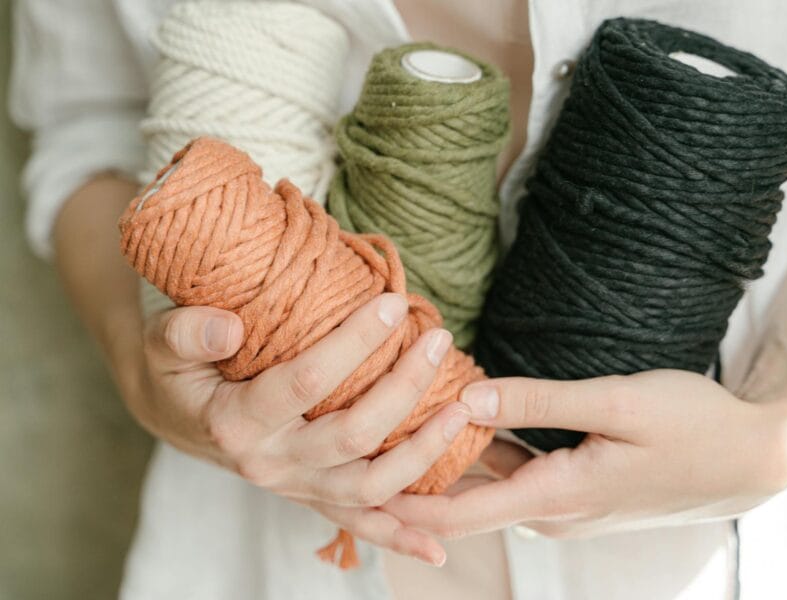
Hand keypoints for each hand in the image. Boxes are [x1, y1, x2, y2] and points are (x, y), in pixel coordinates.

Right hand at [128, 292, 469, 564]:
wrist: (174, 414)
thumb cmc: (178, 369)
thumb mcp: (162, 341)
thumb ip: (185, 331)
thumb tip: (227, 328)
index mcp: (236, 423)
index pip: (305, 383)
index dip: (353, 344)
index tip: (392, 304)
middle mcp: (271, 464)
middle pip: (353, 435)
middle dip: (404, 388)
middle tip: (437, 339)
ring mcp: (296, 487)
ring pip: (371, 486)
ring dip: (423, 452)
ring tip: (462, 409)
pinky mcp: (313, 498)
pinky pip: (360, 525)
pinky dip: (399, 536)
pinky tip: (438, 544)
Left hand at [384, 369, 786, 538]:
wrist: (753, 456)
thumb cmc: (694, 426)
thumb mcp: (618, 403)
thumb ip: (539, 402)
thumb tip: (468, 398)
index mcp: (557, 496)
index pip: (458, 514)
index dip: (401, 504)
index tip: (352, 483)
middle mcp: (553, 511)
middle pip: (465, 502)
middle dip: (413, 477)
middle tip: (364, 442)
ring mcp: (566, 502)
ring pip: (489, 486)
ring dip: (447, 461)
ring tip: (399, 423)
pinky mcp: (577, 486)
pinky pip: (515, 474)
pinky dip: (482, 453)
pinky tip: (462, 421)